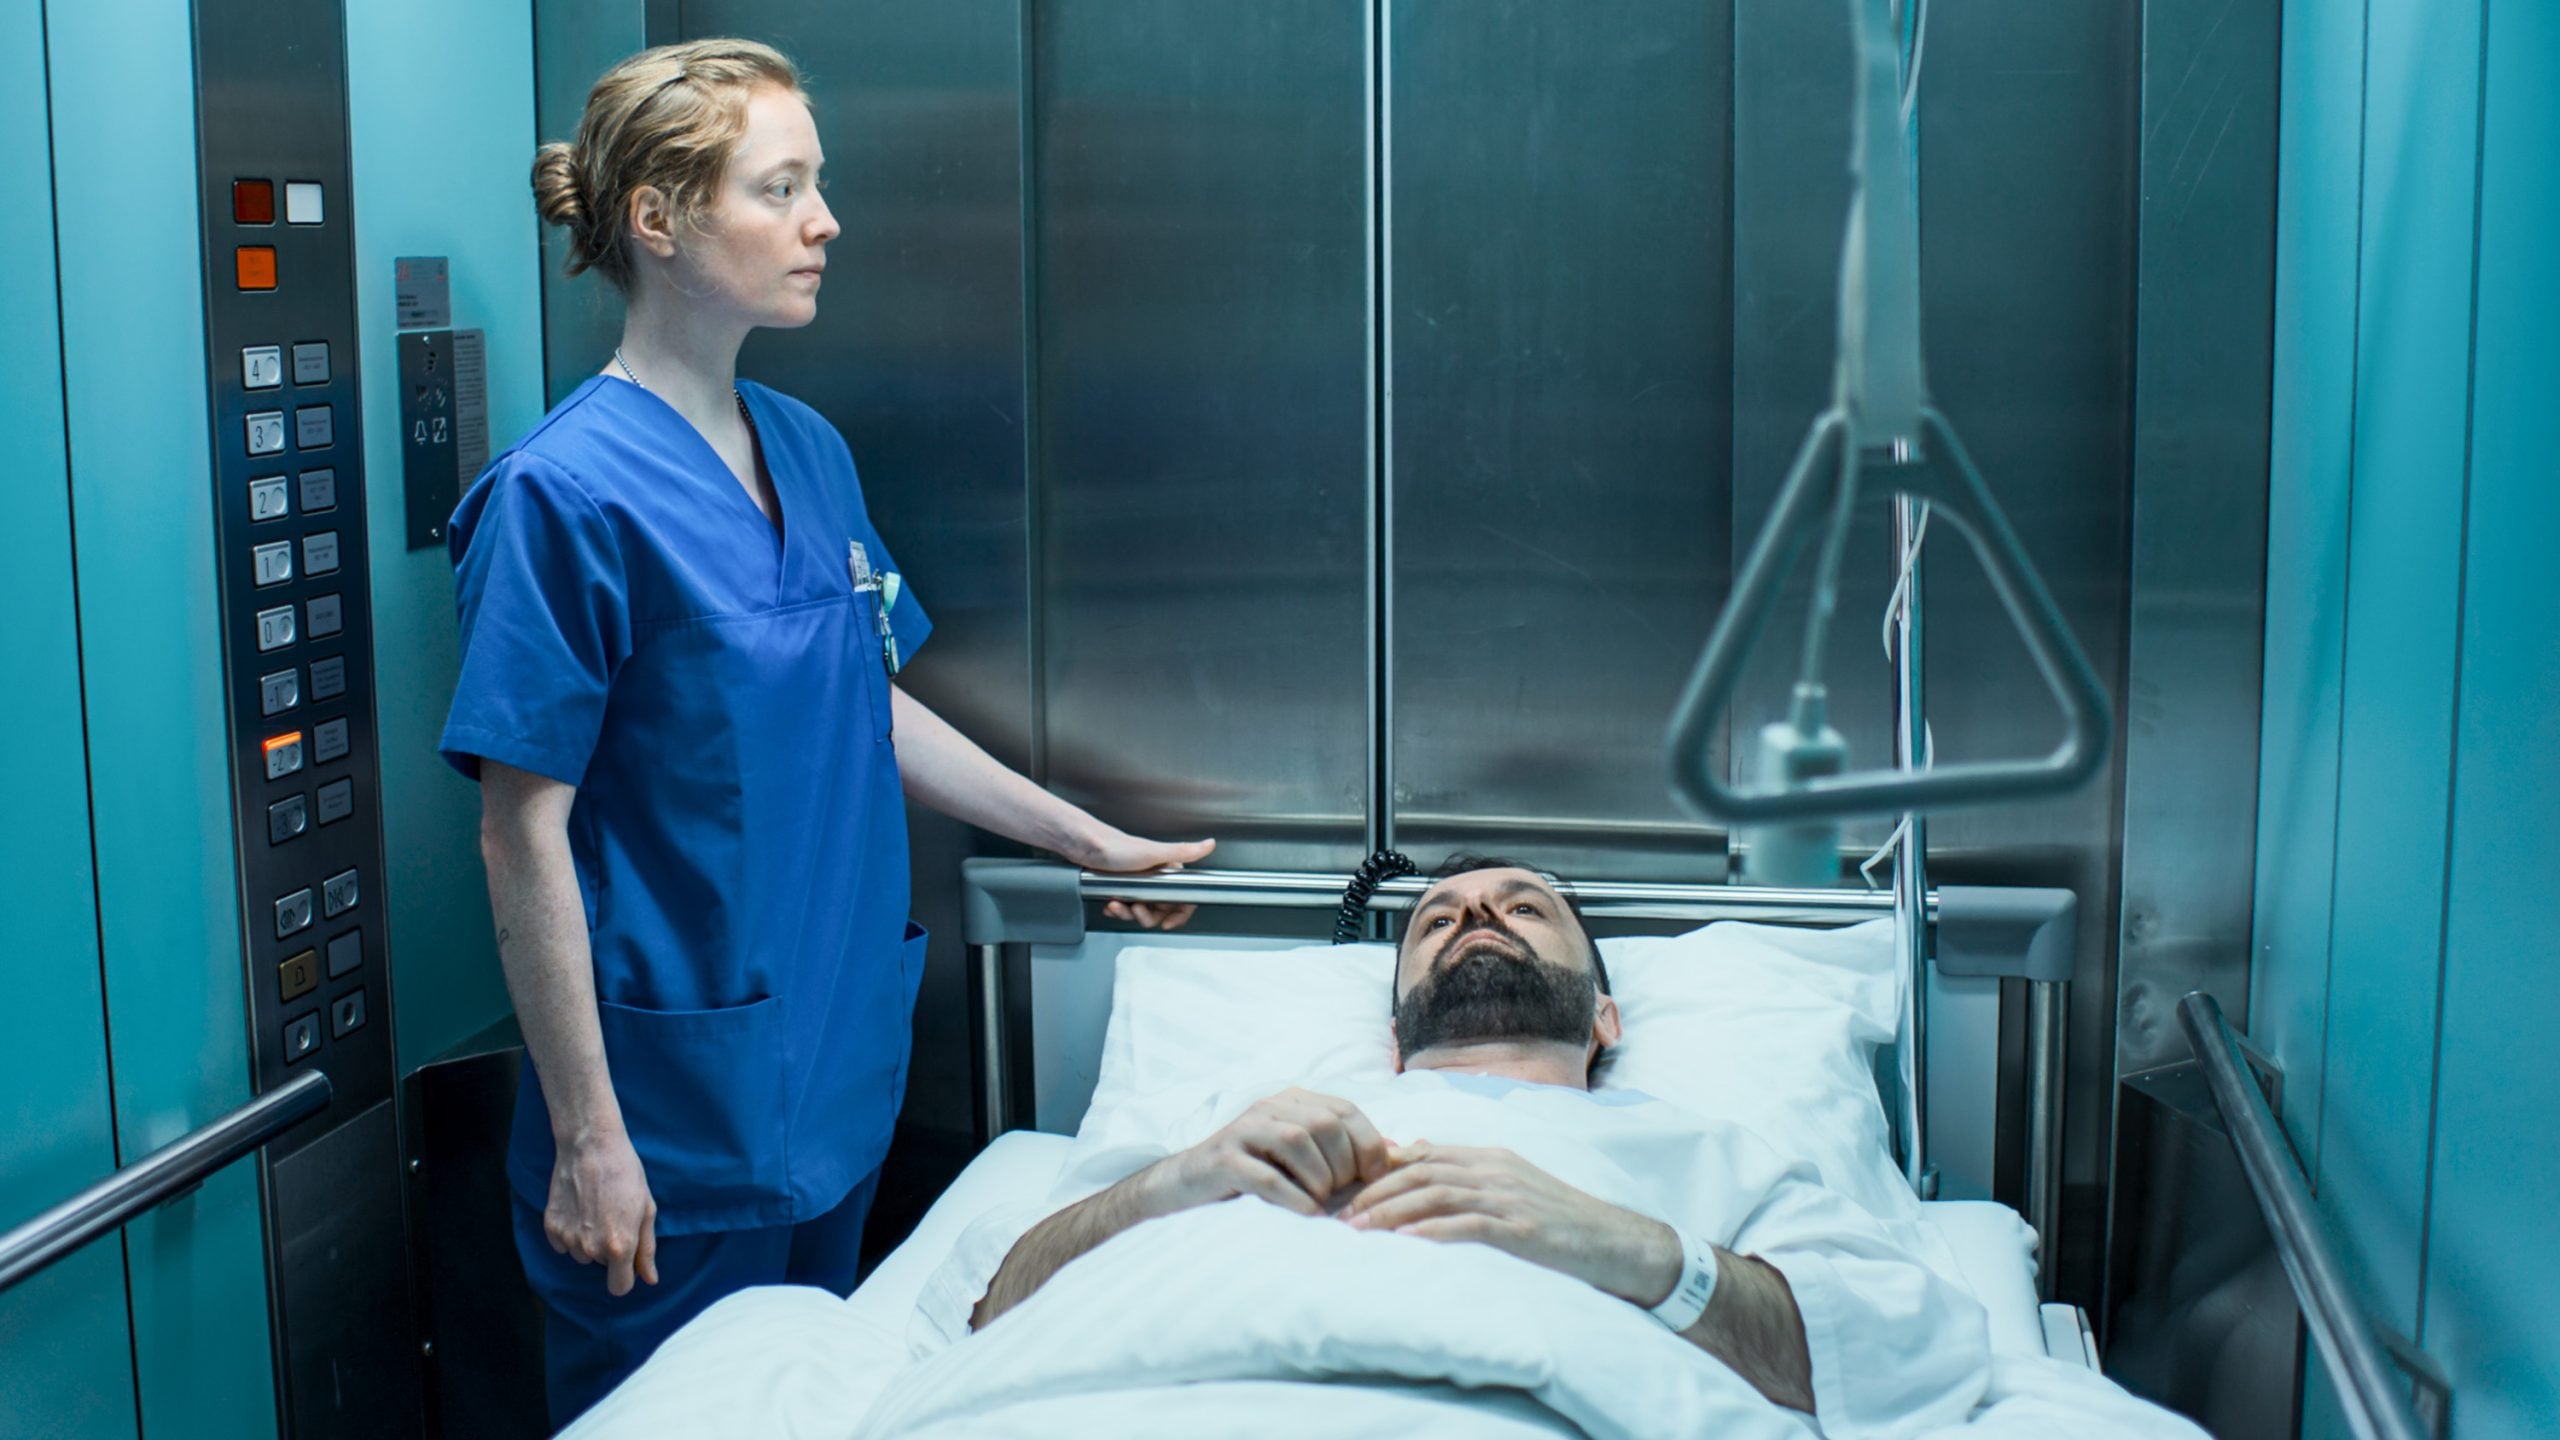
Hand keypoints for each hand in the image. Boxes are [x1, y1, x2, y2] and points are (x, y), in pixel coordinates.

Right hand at [546, 1127, 659, 1296]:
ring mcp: (568, 1238)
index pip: (619, 1288)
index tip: (627, 1263)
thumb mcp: (646, 1210)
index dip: (625, 1277)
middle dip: (610, 1249)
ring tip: (596, 1209)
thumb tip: (650, 1279)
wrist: (591, 1145)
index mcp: (619, 1246)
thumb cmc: (626, 1174)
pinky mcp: (550, 1227)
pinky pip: (562, 1244)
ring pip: (582, 1255)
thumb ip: (646, 1249)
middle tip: (614, 1215)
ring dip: (589, 1240)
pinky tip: (579, 1207)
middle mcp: (591, 1248)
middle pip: (602, 1266)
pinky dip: (570, 1232)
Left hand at [1078, 832, 1215, 929]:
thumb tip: (1209, 845)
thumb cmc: (1117, 847)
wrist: (1085, 846)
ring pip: (1140, 911)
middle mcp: (1154, 878)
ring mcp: (1137, 884)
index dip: (1178, 914)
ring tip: (1117, 905)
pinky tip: (1110, 904)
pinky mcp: (1121, 887)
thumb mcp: (1154, 852)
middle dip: (1146, 915)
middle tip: (1137, 909)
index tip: (1167, 922)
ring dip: (1128, 913)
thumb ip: (1184, 852)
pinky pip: (1124, 908)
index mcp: (1166, 869)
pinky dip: (1117, 909)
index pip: (1183, 898)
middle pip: (1160, 910)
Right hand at [1152, 1088, 1394, 1217]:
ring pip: (1296, 1142)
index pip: (1345, 1109)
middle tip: (1342, 1194)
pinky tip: (1306, 1214)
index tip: (1376, 1177)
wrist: (1191, 1185)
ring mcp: (1243, 1130)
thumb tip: (1401, 1151)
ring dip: (1318, 1179)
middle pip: (1324, 1124)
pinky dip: (1293, 1197)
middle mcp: (1270, 1107)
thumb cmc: (1258, 1172)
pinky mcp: (1224, 1159)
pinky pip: (1266, 1175)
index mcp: (1294, 1101)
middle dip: (1343, 1164)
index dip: (1368, 1143)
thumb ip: (1347, 1150)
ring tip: (1321, 1203)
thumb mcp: (1304, 1157)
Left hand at [1341, 1143, 1681, 1305]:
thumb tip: (1414, 1153)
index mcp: (1490, 1158)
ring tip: (1359, 1232)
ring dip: (1392, 1213)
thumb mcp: (1511, 1185)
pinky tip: (1405, 1244)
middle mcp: (1495, 1170)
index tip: (1347, 1193)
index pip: (1423, 1155)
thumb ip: (1465, 1172)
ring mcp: (1508, 1197)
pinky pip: (1467, 1225)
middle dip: (1375, 1192)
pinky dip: (1431, 1233)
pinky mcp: (1521, 1227)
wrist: (1616, 1243)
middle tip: (1340, 1216)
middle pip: (1421, 1171)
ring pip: (1435, 1194)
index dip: (1381, 1172)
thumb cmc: (1560, 1221)